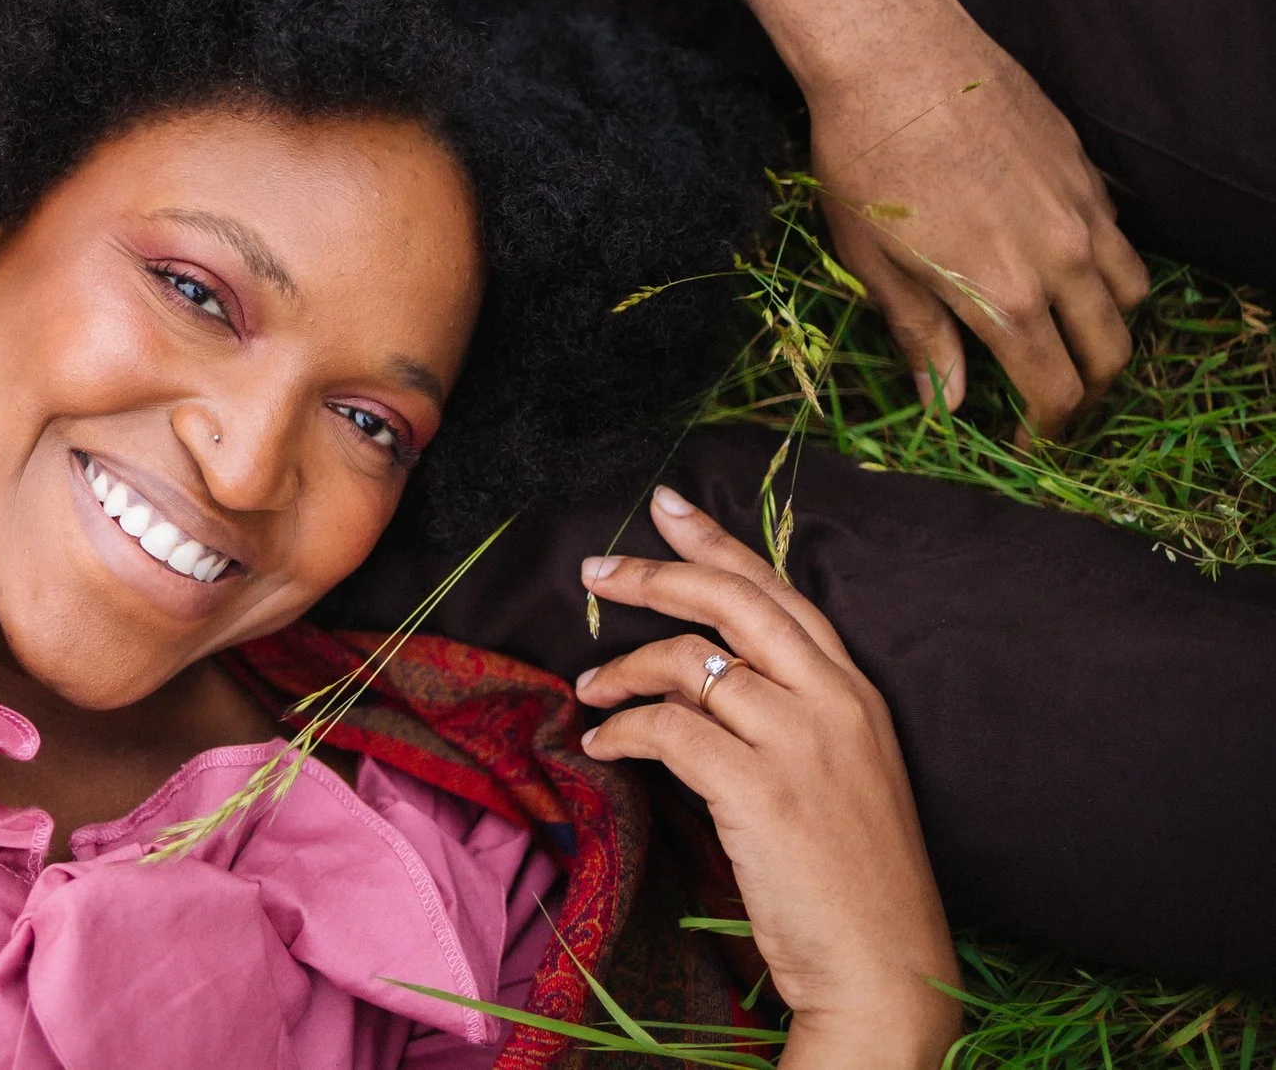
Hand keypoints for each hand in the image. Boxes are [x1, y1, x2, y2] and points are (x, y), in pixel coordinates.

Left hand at [576, 488, 958, 1069]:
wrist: (884, 967)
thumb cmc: (852, 879)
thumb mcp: (841, 773)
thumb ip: (791, 714)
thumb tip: (703, 674)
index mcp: (857, 691)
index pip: (779, 591)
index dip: (719, 542)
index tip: (666, 504)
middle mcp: (834, 701)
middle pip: (730, 601)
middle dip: (653, 573)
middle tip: (594, 569)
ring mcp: (799, 743)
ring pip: (688, 662)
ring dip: (621, 669)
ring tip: (587, 690)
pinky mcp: (760, 789)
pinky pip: (668, 729)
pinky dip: (621, 732)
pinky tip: (600, 748)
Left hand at [797, 0, 1148, 437]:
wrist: (893, 52)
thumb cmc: (862, 159)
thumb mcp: (872, 261)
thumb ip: (921, 335)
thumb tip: (948, 405)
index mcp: (1005, 295)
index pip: (1056, 391)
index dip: (1047, 432)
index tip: (1027, 445)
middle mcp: (1062, 258)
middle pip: (1110, 353)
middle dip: (1088, 393)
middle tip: (1052, 404)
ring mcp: (1083, 209)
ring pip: (1132, 294)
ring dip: (1109, 330)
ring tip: (1067, 340)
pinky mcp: (1085, 167)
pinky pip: (1121, 236)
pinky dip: (1105, 269)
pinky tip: (1063, 268)